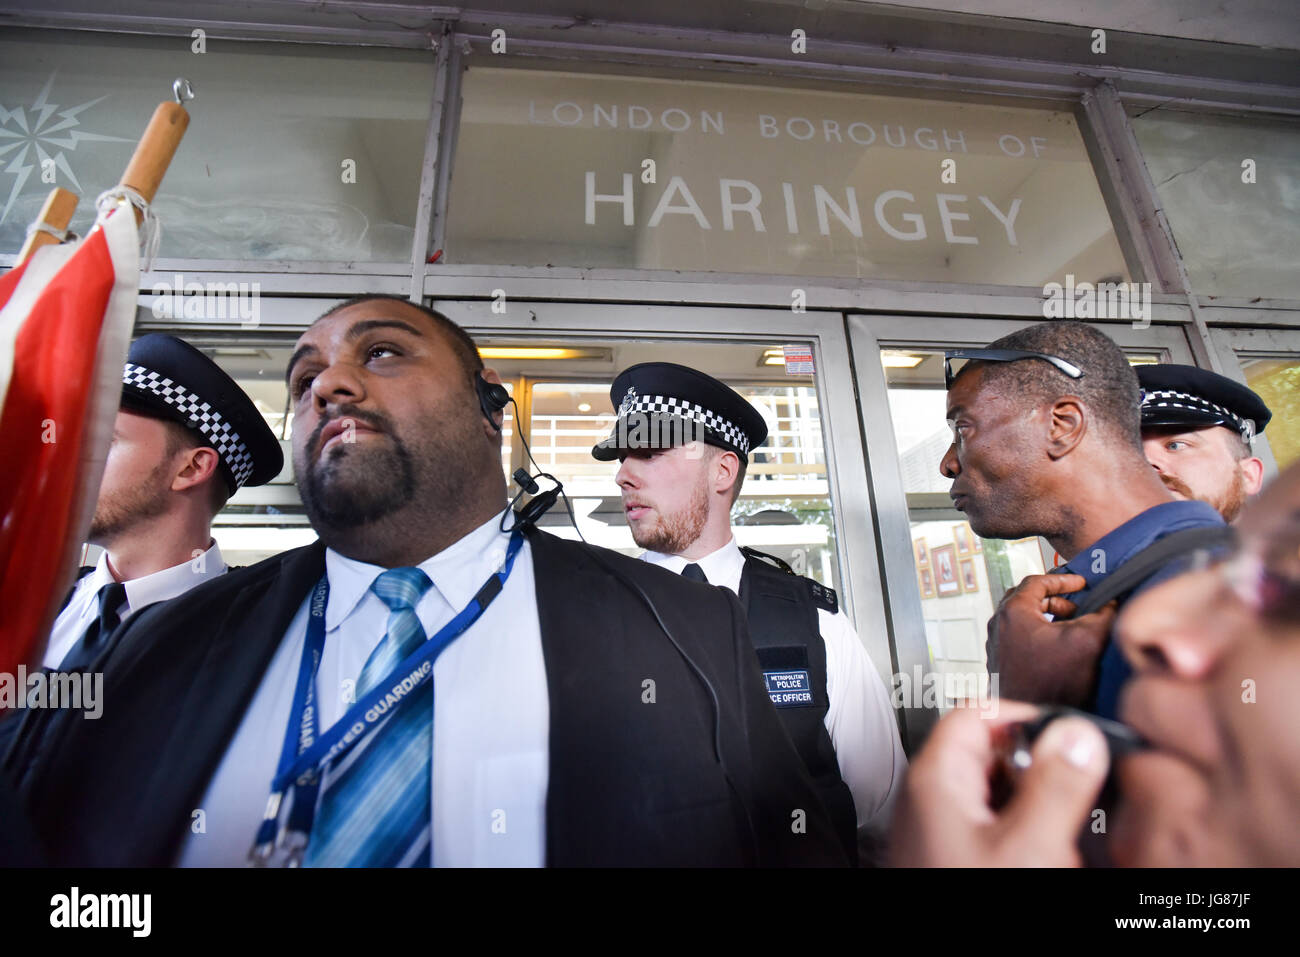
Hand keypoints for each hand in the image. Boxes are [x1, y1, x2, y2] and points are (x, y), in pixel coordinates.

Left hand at [889, 702, 1109, 866]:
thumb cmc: (969, 910)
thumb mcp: (1030, 845)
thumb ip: (1056, 785)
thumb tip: (1078, 735)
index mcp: (937, 779)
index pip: (976, 713)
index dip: (1025, 714)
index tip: (1069, 731)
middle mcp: (932, 800)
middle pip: (991, 754)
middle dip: (1040, 766)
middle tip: (1080, 781)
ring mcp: (941, 833)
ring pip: (998, 797)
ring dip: (1038, 804)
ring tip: (1069, 826)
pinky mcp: (954, 861)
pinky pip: (996, 831)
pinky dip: (1026, 835)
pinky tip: (1051, 856)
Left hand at [989, 573, 1116, 705]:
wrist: (1032, 723)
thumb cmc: (1052, 685)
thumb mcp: (1087, 641)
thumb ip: (1102, 615)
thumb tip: (1112, 604)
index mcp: (1013, 613)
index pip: (1036, 581)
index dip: (1062, 579)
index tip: (1080, 583)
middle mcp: (998, 627)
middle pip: (1025, 599)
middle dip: (1054, 598)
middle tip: (1076, 603)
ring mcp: (996, 646)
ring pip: (1022, 619)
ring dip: (1047, 617)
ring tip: (1072, 626)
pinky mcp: (1000, 664)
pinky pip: (1019, 638)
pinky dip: (1039, 634)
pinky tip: (1060, 648)